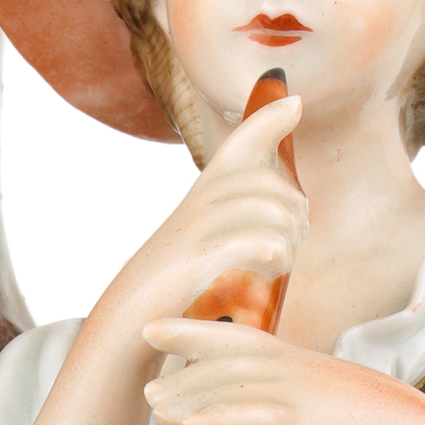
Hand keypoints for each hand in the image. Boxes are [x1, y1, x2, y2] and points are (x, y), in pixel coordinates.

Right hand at [99, 95, 305, 337]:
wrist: (129, 320)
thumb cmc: (175, 286)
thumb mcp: (206, 243)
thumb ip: (241, 221)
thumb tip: (294, 211)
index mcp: (202, 196)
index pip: (240, 145)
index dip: (268, 120)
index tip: (295, 104)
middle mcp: (198, 204)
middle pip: (269, 183)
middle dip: (294, 208)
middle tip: (294, 239)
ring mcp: (198, 232)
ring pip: (271, 212)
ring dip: (289, 236)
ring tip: (282, 260)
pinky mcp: (201, 262)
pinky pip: (258, 242)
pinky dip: (276, 254)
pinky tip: (273, 267)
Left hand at [142, 315, 424, 424]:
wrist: (403, 423)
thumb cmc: (357, 409)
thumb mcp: (312, 390)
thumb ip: (278, 391)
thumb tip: (249, 403)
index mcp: (287, 358)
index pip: (232, 337)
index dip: (190, 331)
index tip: (152, 329)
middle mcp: (284, 368)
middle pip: (223, 364)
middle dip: (181, 373)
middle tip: (144, 387)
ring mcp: (290, 393)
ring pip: (230, 389)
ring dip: (189, 397)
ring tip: (154, 406)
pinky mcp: (298, 423)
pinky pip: (253, 418)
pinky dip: (221, 420)